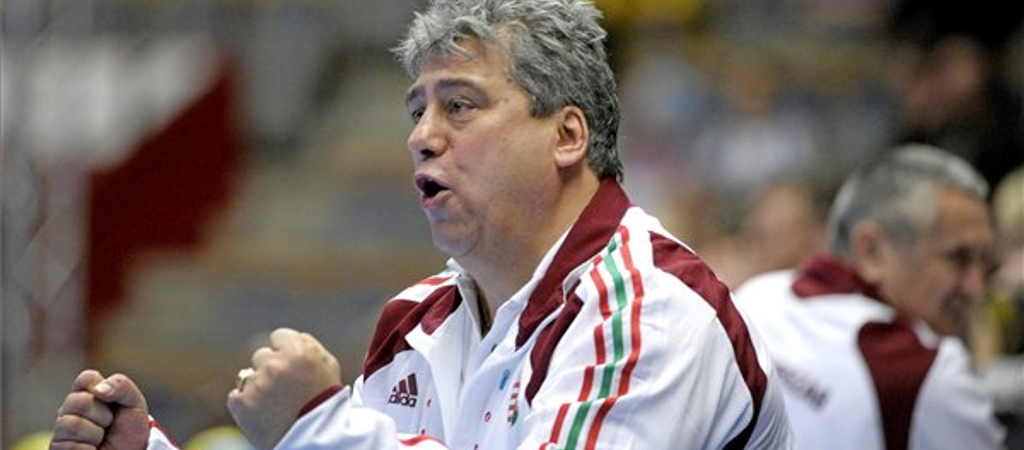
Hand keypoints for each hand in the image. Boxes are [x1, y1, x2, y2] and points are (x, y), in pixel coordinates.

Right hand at [50, 370, 149, 449]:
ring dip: (96, 434)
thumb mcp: (134, 403)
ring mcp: (62, 429)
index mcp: (87, 393)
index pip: (86, 378)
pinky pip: (71, 447)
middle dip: (102, 415)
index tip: (112, 403)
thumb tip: (98, 390)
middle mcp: (70, 409)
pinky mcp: (58, 448)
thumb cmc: (129, 428)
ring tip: (100, 438)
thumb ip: (122, 386)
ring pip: (72, 424)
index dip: (103, 389)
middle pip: (78, 401)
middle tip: (108, 423)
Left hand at [227, 328, 341, 449]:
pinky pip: (236, 396)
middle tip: (284, 389)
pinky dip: (245, 404)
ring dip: (258, 387)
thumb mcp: (328, 366)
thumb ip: (308, 346)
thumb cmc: (326, 403)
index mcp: (298, 351)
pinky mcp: (241, 403)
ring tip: (275, 405)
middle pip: (262, 356)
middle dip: (270, 369)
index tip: (289, 364)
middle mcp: (275, 364)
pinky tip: (262, 414)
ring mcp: (256, 384)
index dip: (284, 350)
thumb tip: (293, 337)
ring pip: (248, 376)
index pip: (279, 336)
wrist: (315, 439)